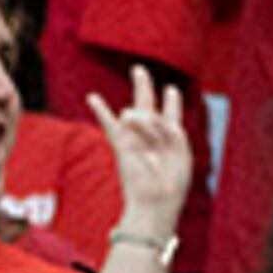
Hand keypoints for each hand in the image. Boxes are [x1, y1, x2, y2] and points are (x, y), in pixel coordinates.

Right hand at [90, 69, 192, 233]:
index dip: (172, 101)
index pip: (170, 115)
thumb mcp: (179, 149)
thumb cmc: (173, 182)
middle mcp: (151, 137)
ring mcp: (135, 141)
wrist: (156, 202)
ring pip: (137, 114)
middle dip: (144, 87)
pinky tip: (93, 97)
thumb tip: (134, 112)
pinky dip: (101, 111)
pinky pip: (110, 125)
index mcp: (171, 141)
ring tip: (141, 86)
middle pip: (147, 106)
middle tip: (138, 69)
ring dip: (144, 104)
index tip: (171, 90)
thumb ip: (164, 127)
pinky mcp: (121, 147)